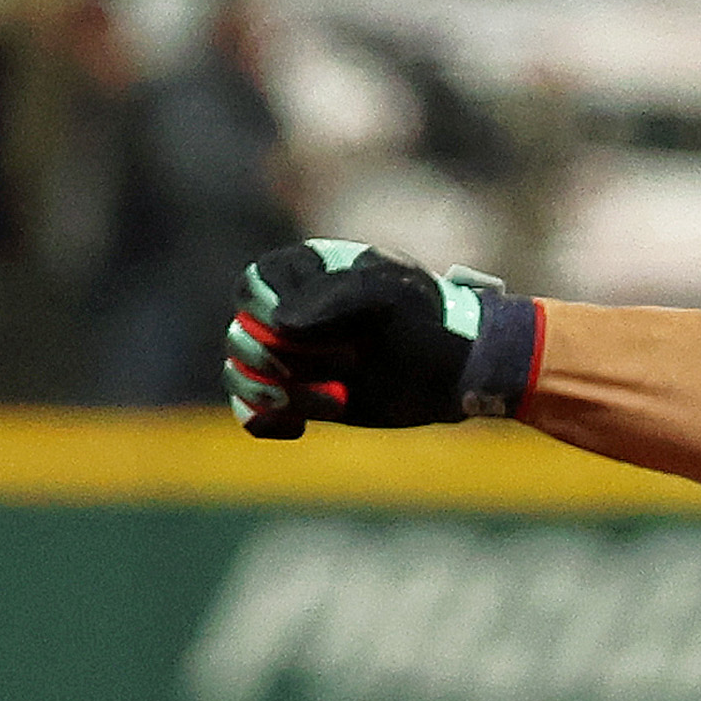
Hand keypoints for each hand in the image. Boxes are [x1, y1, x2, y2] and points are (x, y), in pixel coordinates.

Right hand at [224, 237, 543, 433]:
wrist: (458, 367)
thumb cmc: (427, 317)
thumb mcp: (389, 295)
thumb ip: (335, 298)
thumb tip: (280, 323)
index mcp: (304, 273)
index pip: (252, 287)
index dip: (268, 311)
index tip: (308, 327)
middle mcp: (288, 312)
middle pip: (243, 336)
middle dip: (286, 358)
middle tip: (350, 361)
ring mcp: (291, 356)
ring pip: (243, 375)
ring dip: (281, 395)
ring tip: (336, 401)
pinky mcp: (300, 396)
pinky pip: (253, 412)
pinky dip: (263, 422)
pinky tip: (297, 427)